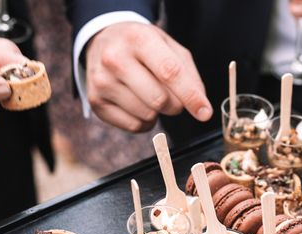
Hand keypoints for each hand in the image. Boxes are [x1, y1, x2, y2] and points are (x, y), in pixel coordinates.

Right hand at [85, 22, 212, 132]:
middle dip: (175, 105)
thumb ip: (190, 75)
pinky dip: (144, 121)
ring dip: (158, 112)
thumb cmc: (143, 47)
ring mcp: (102, 81)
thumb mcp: (169, 47)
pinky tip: (138, 104)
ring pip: (148, 115)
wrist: (104, 42)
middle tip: (172, 95)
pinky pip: (134, 126)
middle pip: (160, 100)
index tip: (205, 113)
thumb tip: (201, 108)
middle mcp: (115, 58)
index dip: (191, 96)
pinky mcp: (96, 101)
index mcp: (138, 38)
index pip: (170, 73)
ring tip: (149, 93)